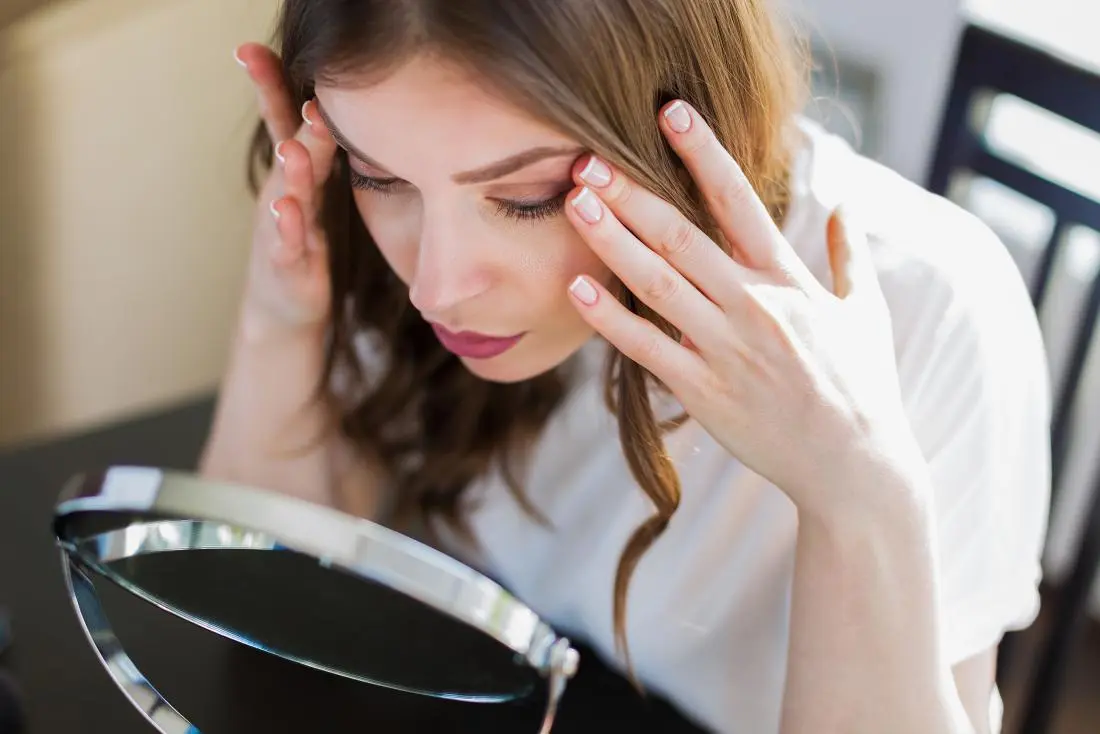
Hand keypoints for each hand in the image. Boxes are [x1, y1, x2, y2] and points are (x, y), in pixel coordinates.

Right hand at [235, 43, 336, 342]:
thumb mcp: (313, 192)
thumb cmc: (302, 242)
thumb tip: (341, 108)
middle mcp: (284, 194)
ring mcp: (282, 230)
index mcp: (295, 174)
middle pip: (286, 148)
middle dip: (287, 117)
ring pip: (288, 196)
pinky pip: (287, 244)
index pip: (283, 121)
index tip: (250, 49)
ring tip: (292, 148)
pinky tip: (288, 211)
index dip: (269, 86)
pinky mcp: (289, 265)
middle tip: (288, 85)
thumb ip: (322, 151)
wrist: (284, 310)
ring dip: (292, 172)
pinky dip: (287, 228)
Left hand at [564, 101, 922, 520]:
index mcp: (789, 278)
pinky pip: (645, 347)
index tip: (671, 114)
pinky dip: (609, 317)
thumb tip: (847, 207)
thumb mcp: (865, 312)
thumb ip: (850, 256)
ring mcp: (725, 348)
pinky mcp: (702, 390)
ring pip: (657, 283)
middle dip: (632, 194)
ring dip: (611, 241)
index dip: (704, 153)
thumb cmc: (862, 386)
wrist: (853, 464)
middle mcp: (753, 304)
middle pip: (682, 235)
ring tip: (575, 204)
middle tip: (589, 160)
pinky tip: (577, 287)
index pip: (741, 201)